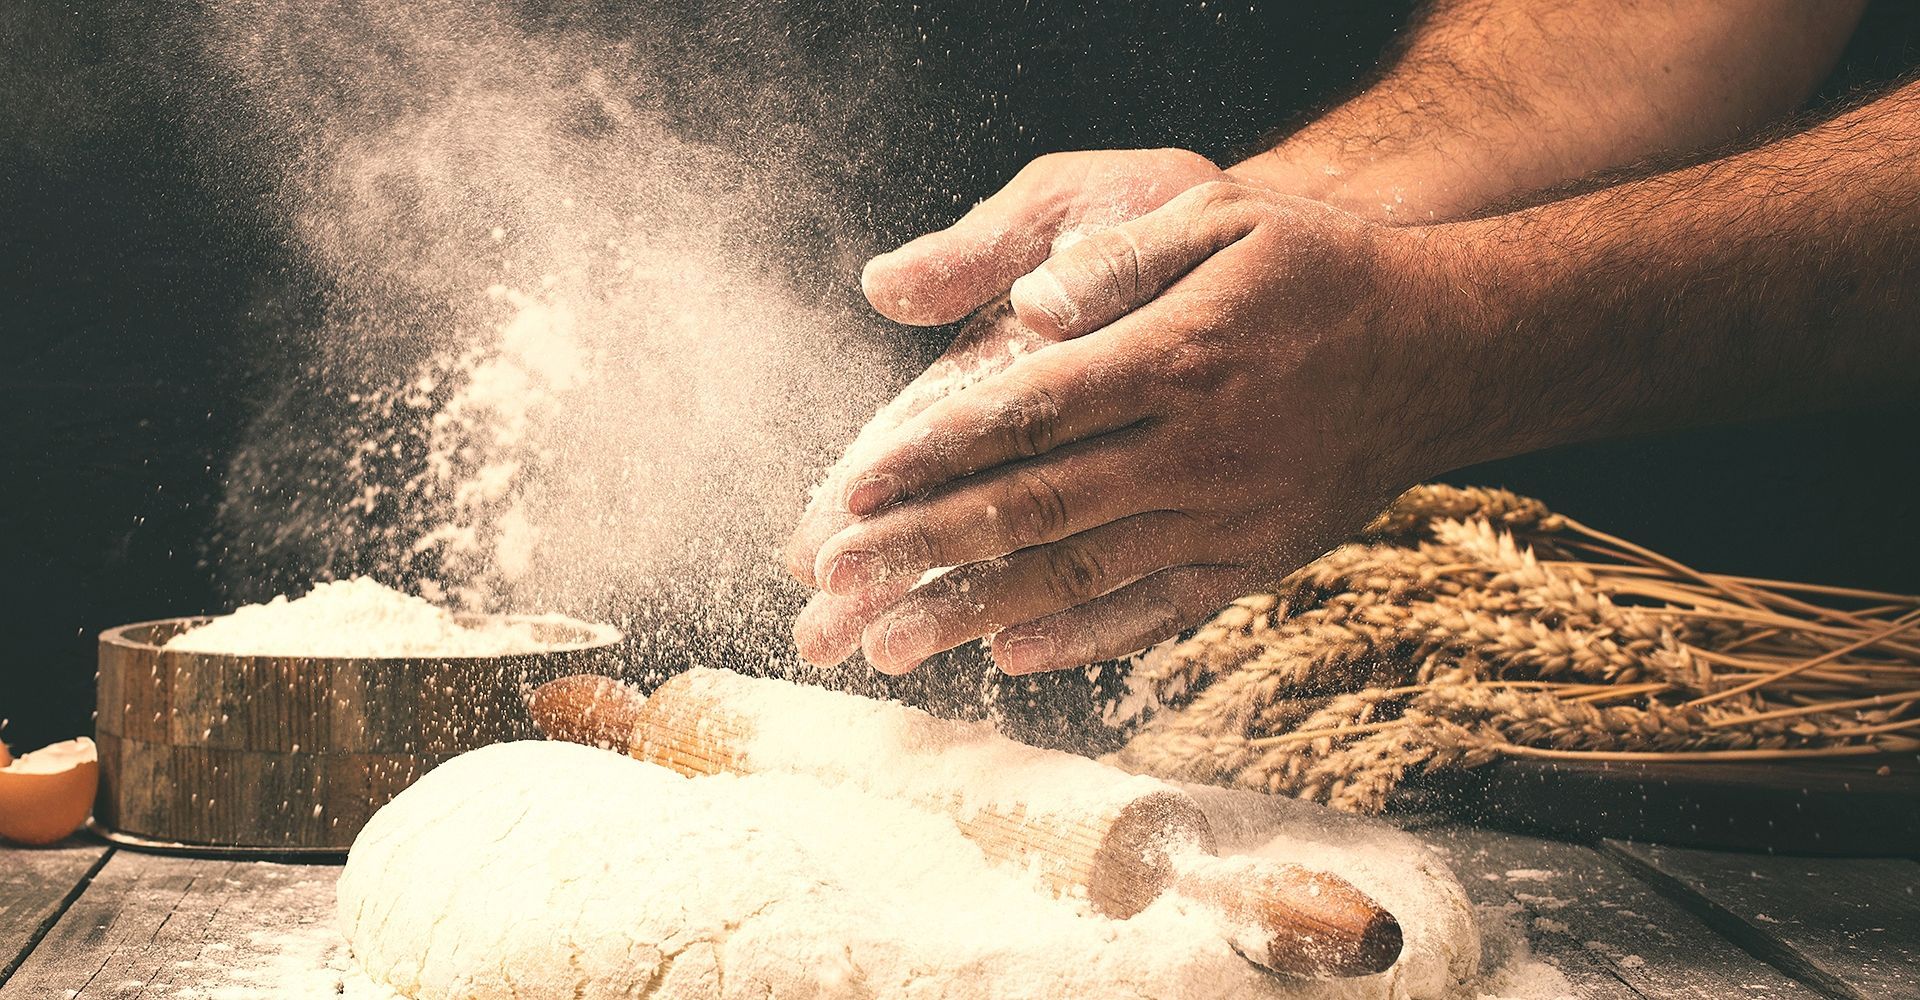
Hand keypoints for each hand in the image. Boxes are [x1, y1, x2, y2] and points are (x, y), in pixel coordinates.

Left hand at [791, 180, 1468, 674]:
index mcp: (1174, 358)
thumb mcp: (1226, 219)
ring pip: (1079, 573)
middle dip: (921, 548)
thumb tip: (1026, 307)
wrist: (1441, 349)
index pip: (1026, 412)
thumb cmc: (1317, 270)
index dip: (932, 454)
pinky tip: (1009, 657)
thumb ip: (1120, 262)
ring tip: (888, 644)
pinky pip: (1154, 613)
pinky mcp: (1251, 561)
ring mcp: (1223, 517)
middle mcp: (1193, 450)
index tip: (852, 490)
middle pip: (1032, 507)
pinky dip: (1080, 639)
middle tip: (833, 583)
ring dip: (974, 611)